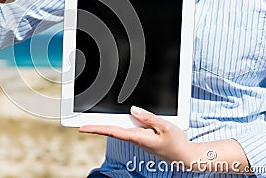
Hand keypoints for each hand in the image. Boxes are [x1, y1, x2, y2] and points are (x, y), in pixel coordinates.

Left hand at [79, 106, 196, 163]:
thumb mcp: (165, 127)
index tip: (82, 128)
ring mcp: (138, 139)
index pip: (113, 131)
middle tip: (80, 123)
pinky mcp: (142, 137)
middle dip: (96, 126)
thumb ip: (148, 117)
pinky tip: (114, 120)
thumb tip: (133, 109)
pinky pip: (127, 129)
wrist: (185, 156)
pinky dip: (118, 124)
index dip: (96, 128)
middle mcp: (135, 138)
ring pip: (119, 129)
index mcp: (138, 137)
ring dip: (106, 124)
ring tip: (91, 119)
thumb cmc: (176, 142)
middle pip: (112, 130)